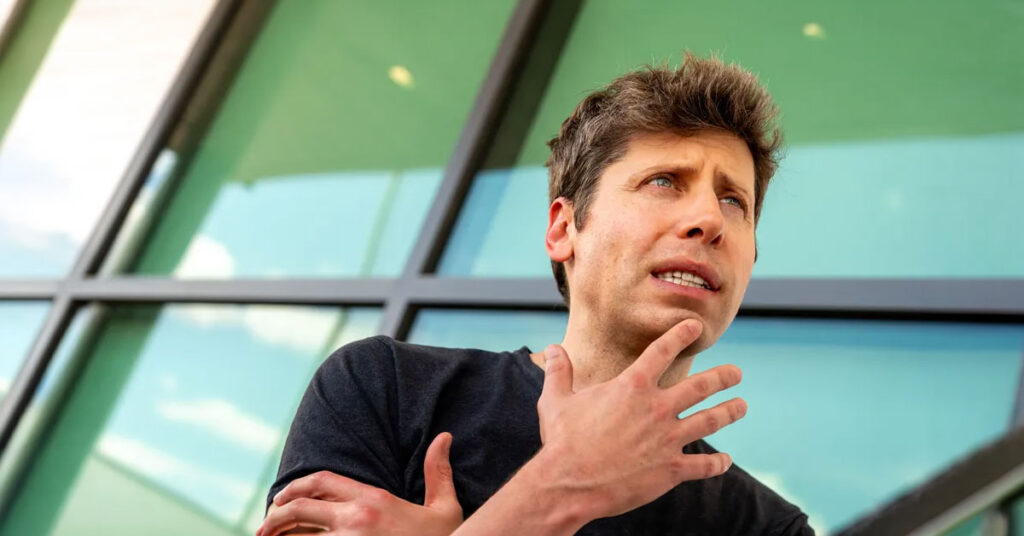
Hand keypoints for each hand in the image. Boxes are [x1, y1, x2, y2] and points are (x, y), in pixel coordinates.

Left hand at [257, 432, 461, 535]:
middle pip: (300, 508)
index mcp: (373, 501)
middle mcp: (355, 520)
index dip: (297, 487)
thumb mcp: (445, 508)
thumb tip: (444, 437)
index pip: (323, 481)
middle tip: (265, 525)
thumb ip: (438, 473)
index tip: (282, 497)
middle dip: (276, 515)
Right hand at [534, 319, 745, 521]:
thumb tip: (551, 348)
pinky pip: (703, 466)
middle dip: (723, 377)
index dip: (680, 335)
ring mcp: (667, 440)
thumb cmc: (562, 440)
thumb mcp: (556, 400)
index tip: (695, 326)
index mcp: (631, 386)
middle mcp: (656, 408)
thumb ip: (559, 371)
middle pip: (701, 386)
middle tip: (737, 373)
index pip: (662, 351)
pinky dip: (717, 463)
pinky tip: (726, 460)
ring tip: (742, 406)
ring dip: (729, 412)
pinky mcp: (671, 470)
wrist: (570, 483)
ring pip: (710, 421)